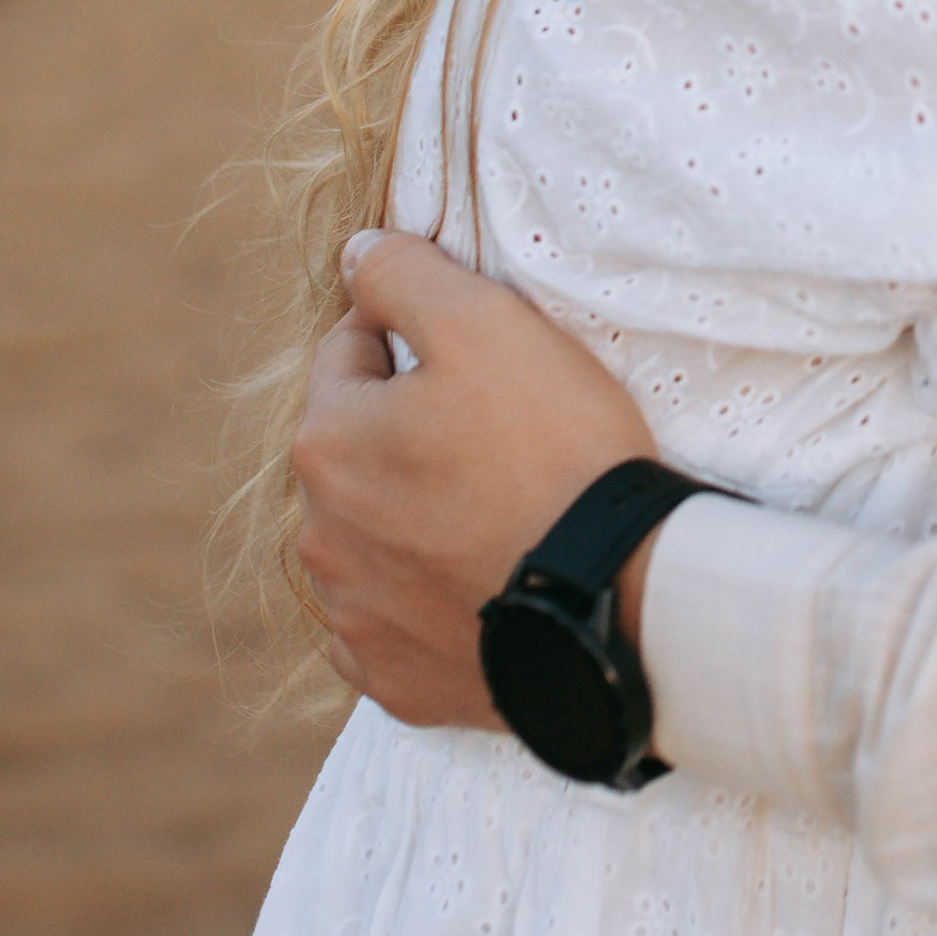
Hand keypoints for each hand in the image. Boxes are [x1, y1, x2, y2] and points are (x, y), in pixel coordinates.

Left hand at [294, 235, 657, 724]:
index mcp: (328, 442)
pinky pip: (392, 625)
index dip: (413, 336)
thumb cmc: (555, 450)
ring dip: (413, 517)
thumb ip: (404, 275)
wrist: (616, 601)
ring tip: (499, 510)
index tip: (481, 355)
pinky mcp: (396, 682)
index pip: (350, 352)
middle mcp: (320, 536)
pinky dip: (425, 601)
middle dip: (408, 432)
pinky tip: (481, 584)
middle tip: (500, 433)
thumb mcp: (486, 325)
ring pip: (370, 538)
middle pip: (358, 450)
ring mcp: (355, 618)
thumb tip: (354, 252)